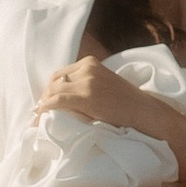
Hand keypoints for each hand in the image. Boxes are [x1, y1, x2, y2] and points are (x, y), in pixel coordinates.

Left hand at [40, 55, 185, 157]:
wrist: (147, 115)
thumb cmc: (129, 107)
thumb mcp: (107, 87)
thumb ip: (88, 87)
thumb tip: (65, 102)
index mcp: (91, 63)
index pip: (60, 75)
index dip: (50, 91)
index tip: (45, 106)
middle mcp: (87, 68)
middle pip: (54, 82)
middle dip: (45, 99)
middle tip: (39, 117)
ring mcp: (87, 81)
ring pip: (52, 92)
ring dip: (42, 108)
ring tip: (38, 123)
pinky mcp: (86, 97)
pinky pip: (55, 102)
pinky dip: (44, 111)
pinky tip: (40, 122)